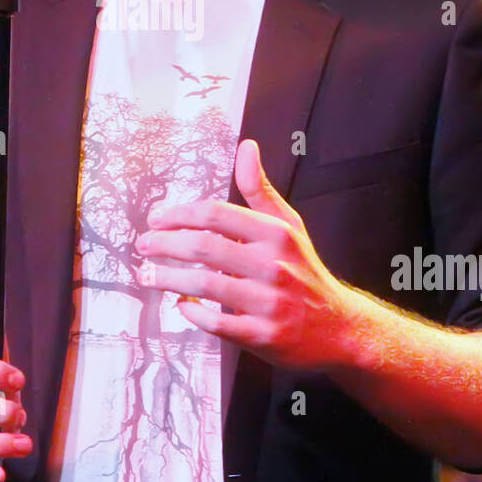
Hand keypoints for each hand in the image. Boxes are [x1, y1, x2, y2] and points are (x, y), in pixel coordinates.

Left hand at [133, 139, 352, 372]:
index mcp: (276, 234)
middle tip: (142, 246)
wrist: (338, 327)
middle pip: (203, 247)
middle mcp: (272, 265)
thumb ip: (259, 189)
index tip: (156, 219)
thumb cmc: (303, 270)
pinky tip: (182, 305)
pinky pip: (216, 322)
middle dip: (164, 245)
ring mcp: (267, 302)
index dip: (179, 215)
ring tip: (147, 275)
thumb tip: (246, 146)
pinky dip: (192, 312)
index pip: (216, 215)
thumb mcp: (287, 225)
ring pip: (204, 284)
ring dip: (167, 278)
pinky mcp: (262, 335)